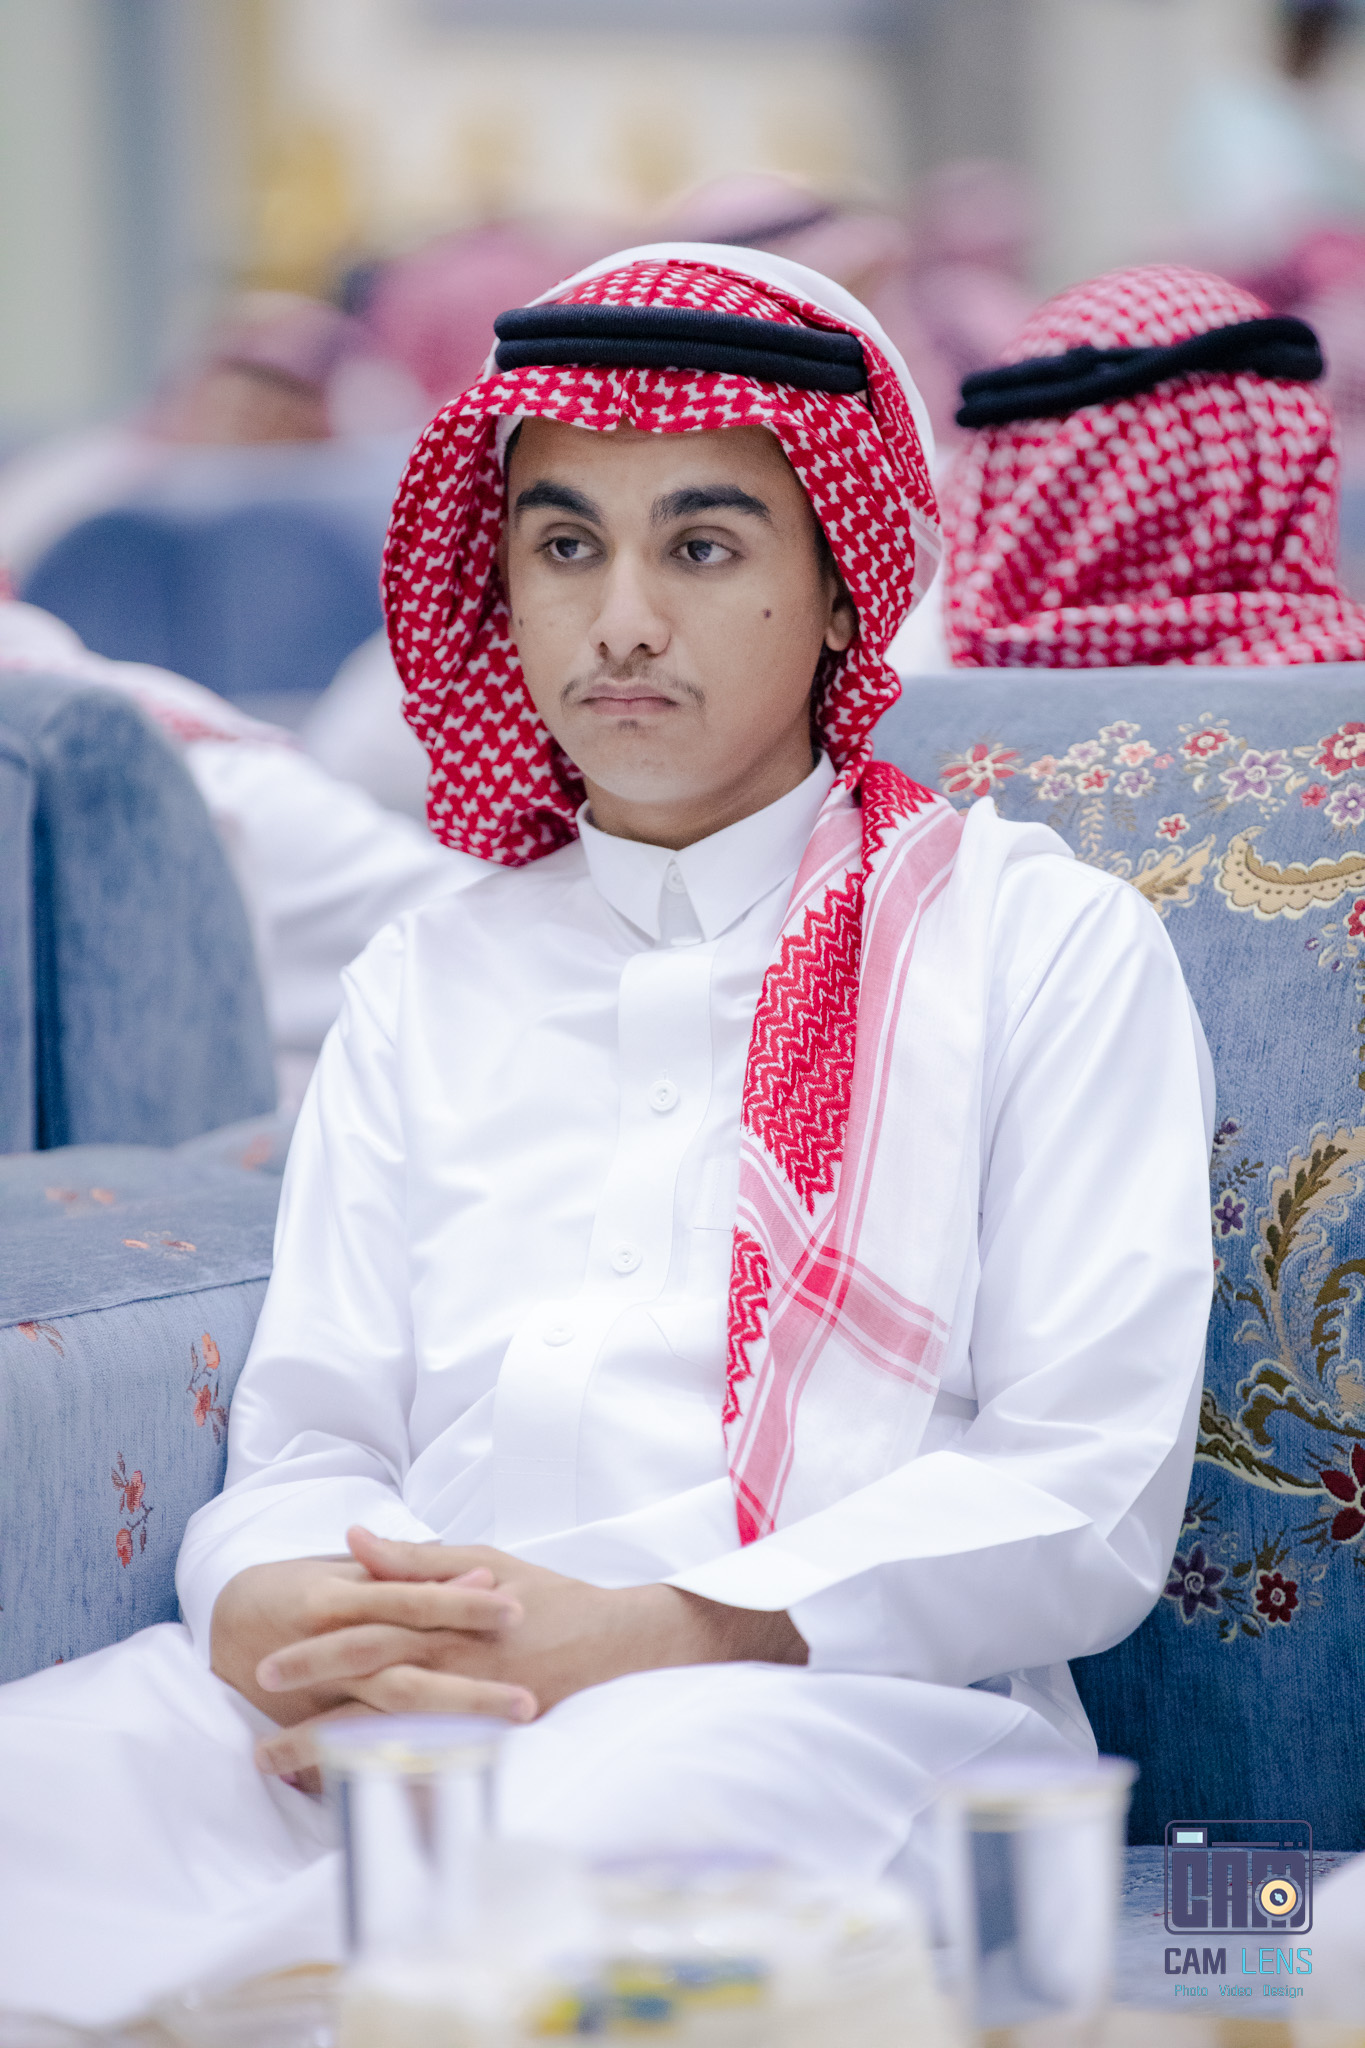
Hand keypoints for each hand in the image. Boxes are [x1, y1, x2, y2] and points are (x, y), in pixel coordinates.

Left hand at [252, 1528, 805, 1782]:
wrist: (618, 1644)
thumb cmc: (549, 1596)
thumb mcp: (484, 1560)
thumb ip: (417, 1557)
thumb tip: (355, 1537)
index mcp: (445, 1618)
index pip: (367, 1632)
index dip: (313, 1647)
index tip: (265, 1662)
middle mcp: (450, 1664)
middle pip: (364, 1685)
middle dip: (305, 1705)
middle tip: (252, 1729)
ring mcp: (467, 1707)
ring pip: (383, 1731)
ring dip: (322, 1749)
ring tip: (272, 1764)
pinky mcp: (483, 1739)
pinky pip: (419, 1763)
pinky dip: (374, 1776)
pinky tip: (336, 1793)